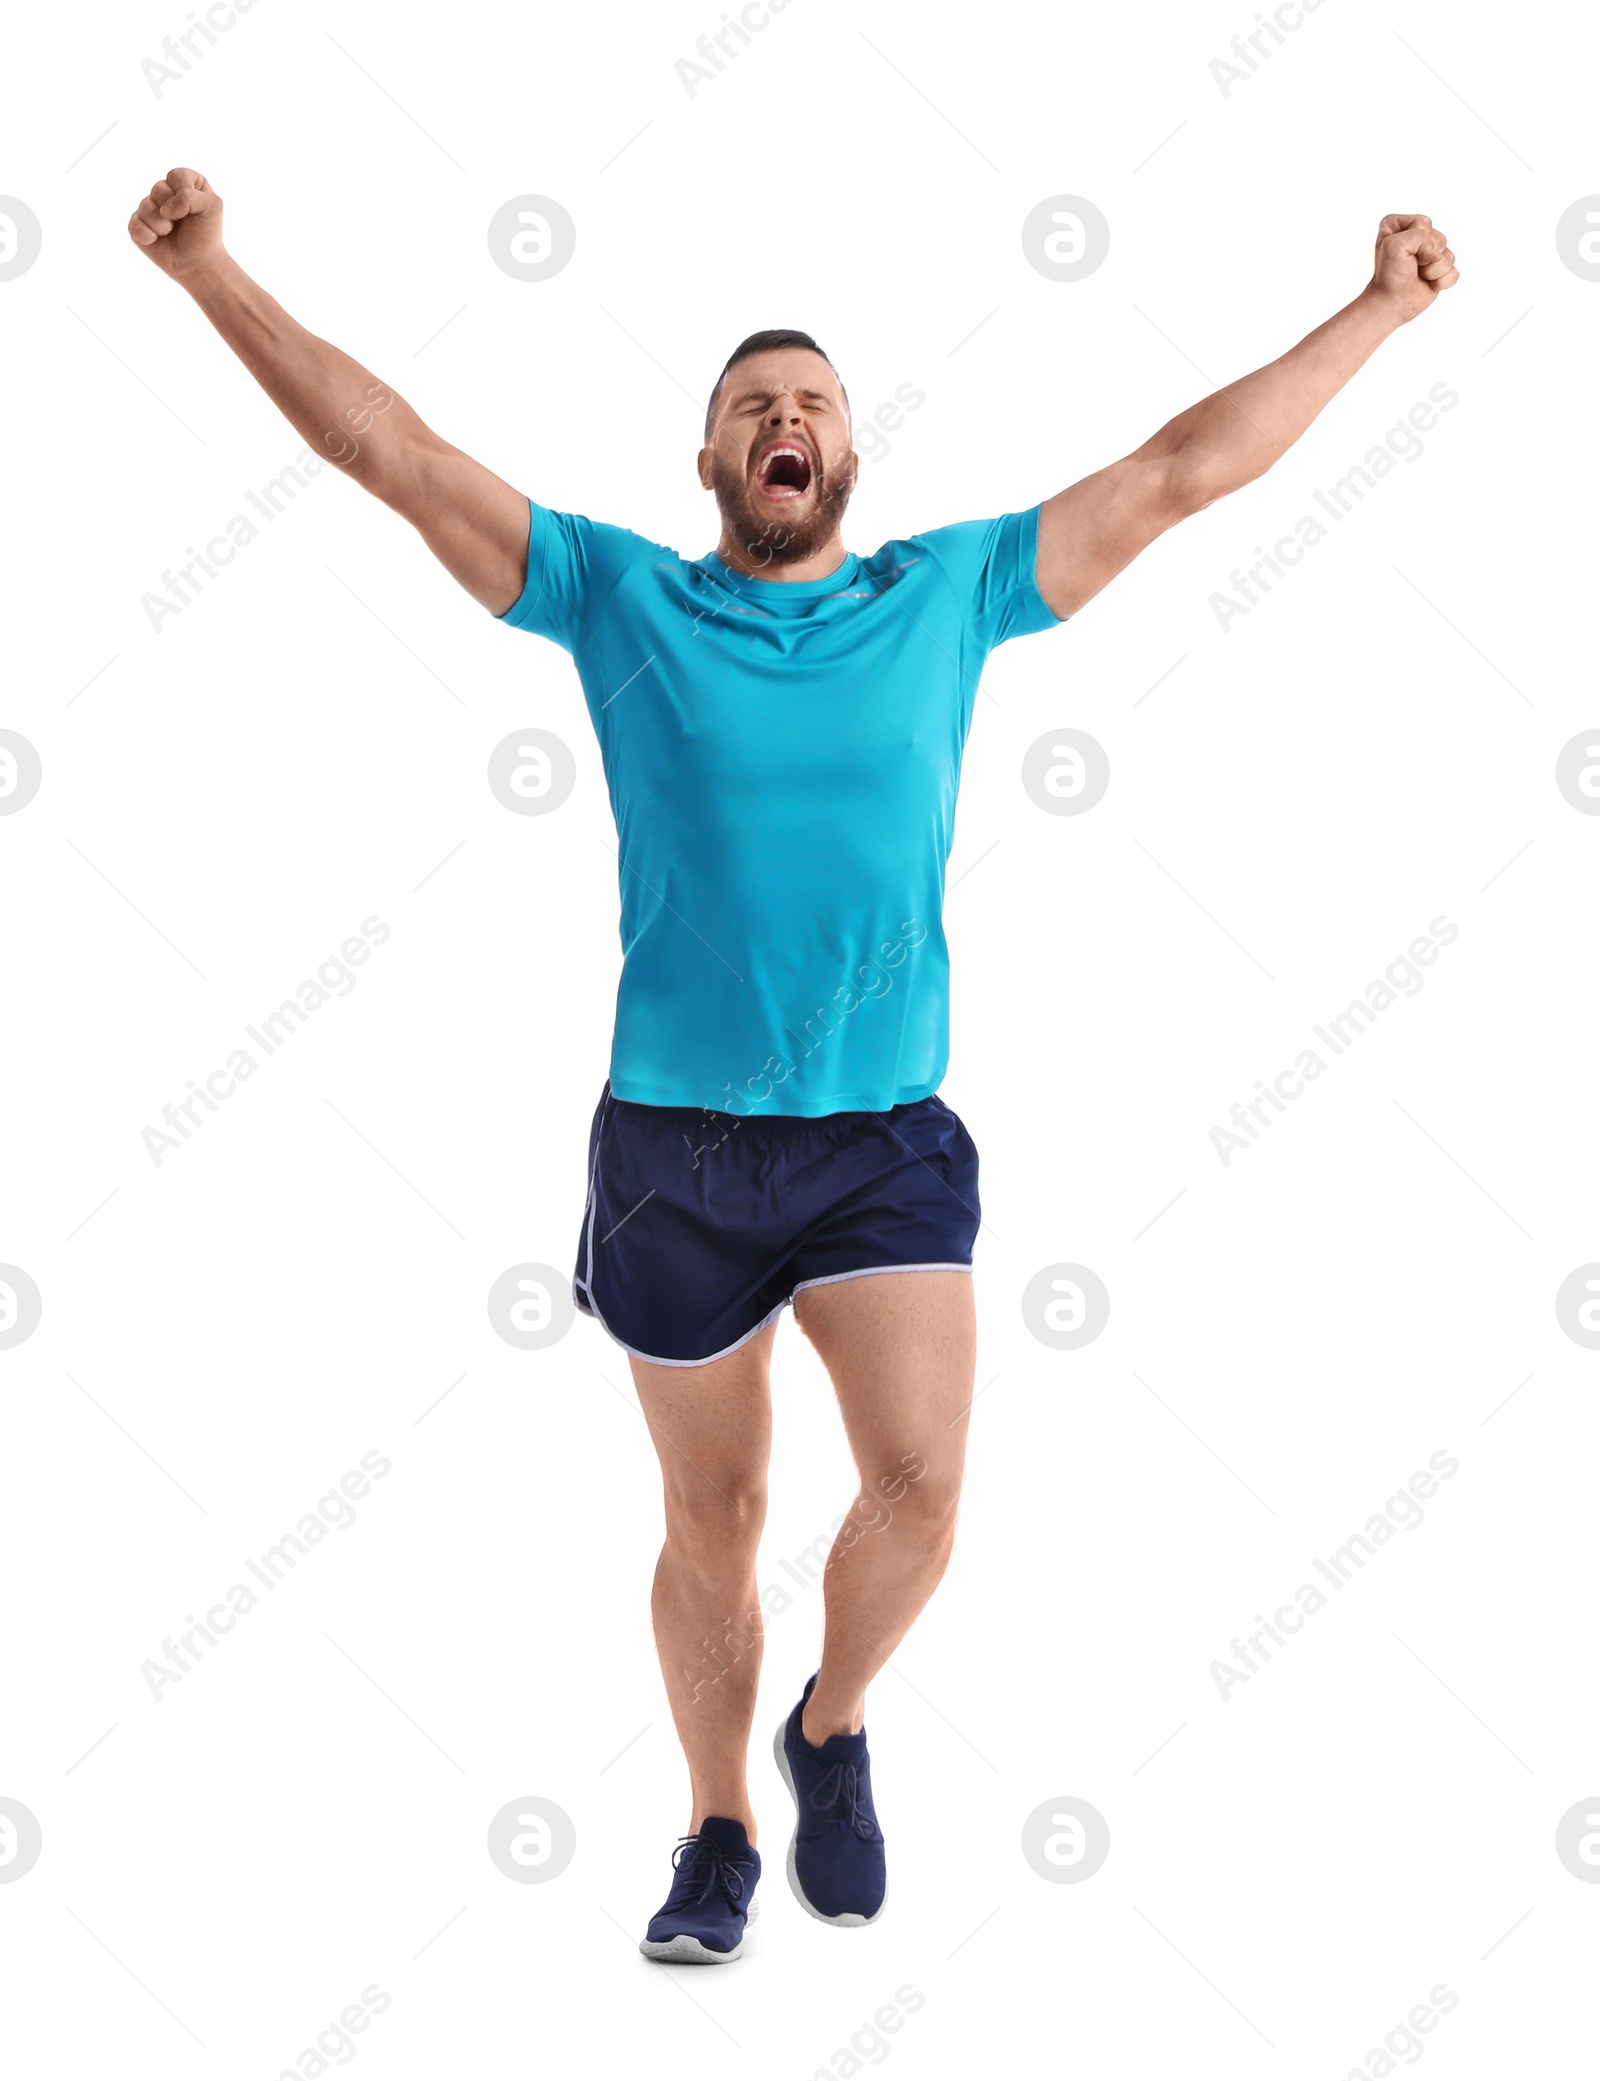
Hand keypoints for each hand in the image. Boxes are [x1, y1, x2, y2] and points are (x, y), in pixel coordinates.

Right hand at [127, 167, 225, 282]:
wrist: (198, 264)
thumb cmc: (206, 234)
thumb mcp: (213, 207)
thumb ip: (191, 196)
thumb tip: (163, 210)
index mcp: (184, 182)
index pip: (176, 176)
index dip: (185, 194)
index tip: (196, 211)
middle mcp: (165, 191)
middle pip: (158, 188)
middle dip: (173, 211)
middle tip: (182, 224)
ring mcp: (149, 208)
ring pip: (145, 207)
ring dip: (162, 225)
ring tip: (171, 233)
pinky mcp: (138, 225)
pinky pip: (135, 225)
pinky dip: (149, 236)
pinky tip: (158, 240)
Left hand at [1366, 213, 1458, 322]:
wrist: (1391, 304)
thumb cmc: (1389, 276)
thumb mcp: (1394, 245)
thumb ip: (1419, 236)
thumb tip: (1439, 255)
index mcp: (1399, 225)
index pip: (1424, 223)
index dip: (1416, 240)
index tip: (1401, 256)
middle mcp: (1416, 237)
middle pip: (1439, 238)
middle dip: (1427, 256)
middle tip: (1411, 267)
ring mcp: (1430, 254)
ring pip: (1449, 256)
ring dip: (1433, 270)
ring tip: (1418, 276)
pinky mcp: (1440, 271)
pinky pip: (1454, 272)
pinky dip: (1442, 282)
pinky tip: (1429, 285)